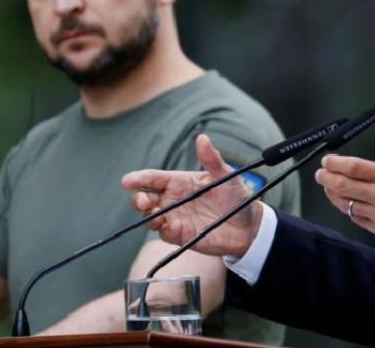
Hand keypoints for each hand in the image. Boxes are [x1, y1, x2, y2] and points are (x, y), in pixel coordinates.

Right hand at [122, 134, 261, 256]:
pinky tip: (178, 226)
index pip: (152, 178)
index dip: (138, 178)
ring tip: (157, 215)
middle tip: (144, 201)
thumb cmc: (235, 196)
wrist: (248, 225)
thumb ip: (212, 159)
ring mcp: (175, 218)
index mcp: (178, 182)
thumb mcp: (225, 175)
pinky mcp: (181, 236)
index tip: (126, 181)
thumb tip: (202, 138)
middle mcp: (172, 200)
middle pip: (144, 199)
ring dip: (149, 218)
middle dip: (138, 200)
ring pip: (150, 219)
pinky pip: (167, 234)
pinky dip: (168, 230)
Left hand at [315, 111, 374, 255]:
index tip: (327, 160)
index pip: (355, 167)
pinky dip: (347, 209)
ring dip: (333, 194)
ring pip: (346, 204)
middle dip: (327, 178)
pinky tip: (345, 202)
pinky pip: (355, 218)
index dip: (335, 163)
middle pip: (345, 185)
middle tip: (321, 174)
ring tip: (329, 186)